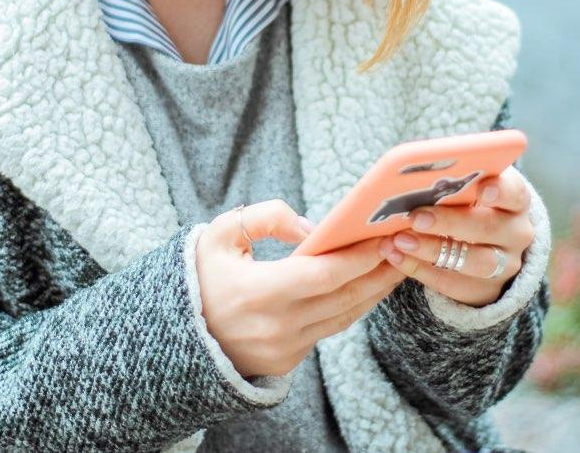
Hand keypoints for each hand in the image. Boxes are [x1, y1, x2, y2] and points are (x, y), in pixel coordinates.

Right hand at [195, 199, 405, 378]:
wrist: (174, 334)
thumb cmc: (200, 275)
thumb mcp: (222, 233)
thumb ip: (268, 218)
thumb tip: (312, 227)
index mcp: (260, 292)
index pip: (325, 275)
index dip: (360, 257)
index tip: (385, 237)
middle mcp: (277, 326)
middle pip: (344, 297)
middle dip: (379, 271)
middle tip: (405, 245)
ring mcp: (284, 348)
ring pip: (344, 316)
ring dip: (373, 291)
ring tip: (397, 264)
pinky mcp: (287, 361)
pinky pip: (329, 329)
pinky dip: (351, 306)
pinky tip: (367, 286)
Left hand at [376, 165, 535, 307]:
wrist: (486, 243)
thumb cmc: (469, 201)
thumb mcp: (469, 186)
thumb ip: (453, 178)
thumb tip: (417, 169)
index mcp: (516, 200)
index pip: (514, 193)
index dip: (500, 191)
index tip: (481, 189)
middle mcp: (516, 233)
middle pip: (490, 228)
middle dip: (451, 222)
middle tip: (416, 217)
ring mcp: (504, 265)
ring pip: (474, 261)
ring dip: (433, 250)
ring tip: (400, 240)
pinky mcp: (485, 290)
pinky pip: (453, 284)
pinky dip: (420, 269)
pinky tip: (396, 256)